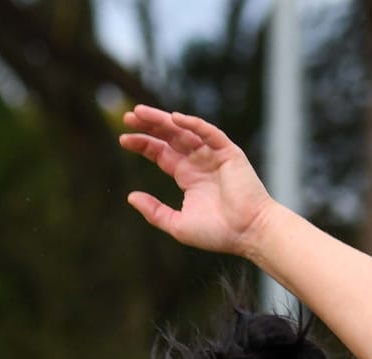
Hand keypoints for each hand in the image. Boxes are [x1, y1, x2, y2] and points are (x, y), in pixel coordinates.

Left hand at [119, 107, 279, 257]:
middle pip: (169, 137)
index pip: (161, 153)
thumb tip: (130, 196)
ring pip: (185, 131)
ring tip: (141, 112)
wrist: (249, 234)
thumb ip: (154, 211)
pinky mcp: (229, 153)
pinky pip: (210, 133)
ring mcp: (214, 155)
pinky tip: (175, 118)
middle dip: (149, 125)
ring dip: (163, 120)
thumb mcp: (178, 224)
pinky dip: (194, 124)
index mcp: (188, 176)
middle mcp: (199, 162)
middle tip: (127, 116)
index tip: (123, 139)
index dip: (143, 144)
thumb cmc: (218, 233)